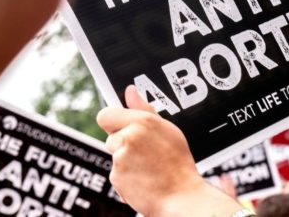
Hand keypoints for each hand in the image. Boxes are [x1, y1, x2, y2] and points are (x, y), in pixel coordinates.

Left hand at [97, 86, 242, 216]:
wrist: (182, 197)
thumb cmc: (177, 164)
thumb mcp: (168, 131)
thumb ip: (144, 110)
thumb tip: (130, 91)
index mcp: (143, 122)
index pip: (106, 114)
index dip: (112, 122)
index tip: (120, 127)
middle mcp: (129, 137)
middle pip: (111, 137)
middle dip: (122, 145)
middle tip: (146, 154)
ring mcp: (121, 158)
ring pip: (115, 157)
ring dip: (125, 162)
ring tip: (148, 169)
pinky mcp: (117, 177)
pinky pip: (116, 174)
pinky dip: (126, 179)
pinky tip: (144, 181)